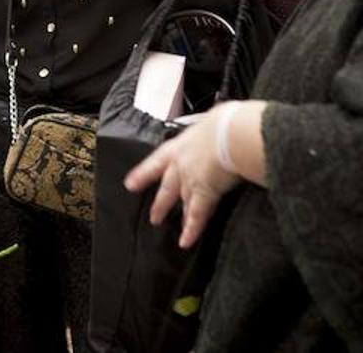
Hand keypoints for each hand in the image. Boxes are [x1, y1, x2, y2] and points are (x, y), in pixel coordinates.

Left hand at [124, 104, 242, 248]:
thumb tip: (222, 125)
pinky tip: (186, 241)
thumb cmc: (227, 122)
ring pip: (181, 201)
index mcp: (183, 144)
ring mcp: (190, 180)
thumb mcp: (214, 120)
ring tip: (169, 228)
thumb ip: (212, 128)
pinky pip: (196, 215)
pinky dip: (192, 229)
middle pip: (167, 186)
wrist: (232, 132)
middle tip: (153, 215)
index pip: (158, 160)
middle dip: (160, 201)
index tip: (131, 183)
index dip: (144, 172)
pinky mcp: (204, 193)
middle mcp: (181, 164)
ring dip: (176, 215)